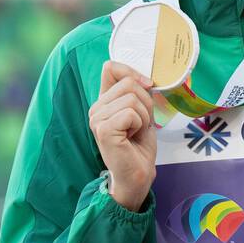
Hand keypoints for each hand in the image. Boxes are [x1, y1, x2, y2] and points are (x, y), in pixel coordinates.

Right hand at [89, 60, 157, 209]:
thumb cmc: (139, 147)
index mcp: (103, 101)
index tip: (148, 86)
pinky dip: (140, 126)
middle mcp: (95, 108)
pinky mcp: (103, 129)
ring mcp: (96, 119)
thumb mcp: (142, 112)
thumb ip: (138, 92)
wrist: (137, 175)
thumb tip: (146, 79)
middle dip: (145, 103)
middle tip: (141, 124)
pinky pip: (131, 113)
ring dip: (143, 117)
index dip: (132, 72)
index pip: (111, 67)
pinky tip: (132, 138)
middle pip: (129, 83)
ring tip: (136, 133)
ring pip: (132, 98)